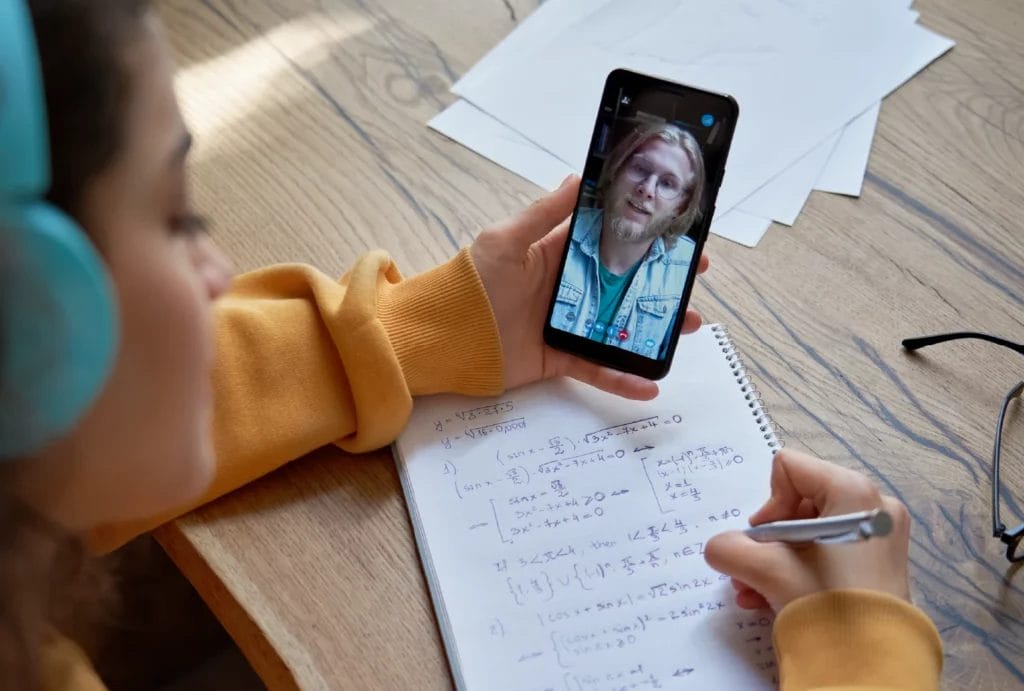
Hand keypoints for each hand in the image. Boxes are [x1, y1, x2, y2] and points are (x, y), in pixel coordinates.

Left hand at [470, 175, 708, 399]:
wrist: (440, 336)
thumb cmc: (468, 282)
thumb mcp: (505, 239)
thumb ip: (544, 212)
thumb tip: (578, 177)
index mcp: (556, 255)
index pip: (608, 240)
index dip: (642, 236)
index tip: (678, 233)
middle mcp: (567, 289)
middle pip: (624, 283)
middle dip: (661, 280)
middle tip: (694, 277)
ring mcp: (566, 325)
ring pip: (620, 326)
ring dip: (655, 327)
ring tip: (687, 325)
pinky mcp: (558, 358)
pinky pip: (597, 368)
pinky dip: (622, 378)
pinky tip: (651, 383)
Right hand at [704, 449, 911, 611]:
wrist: (871, 665)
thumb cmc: (825, 602)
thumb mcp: (766, 569)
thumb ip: (731, 547)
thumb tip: (722, 547)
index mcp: (852, 491)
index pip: (789, 469)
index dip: (768, 504)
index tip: (764, 540)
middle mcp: (872, 505)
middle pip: (800, 501)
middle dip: (769, 539)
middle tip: (752, 569)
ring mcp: (879, 535)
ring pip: (810, 532)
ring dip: (776, 558)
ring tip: (754, 590)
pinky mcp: (879, 563)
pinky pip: (828, 551)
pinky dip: (799, 568)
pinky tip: (772, 597)